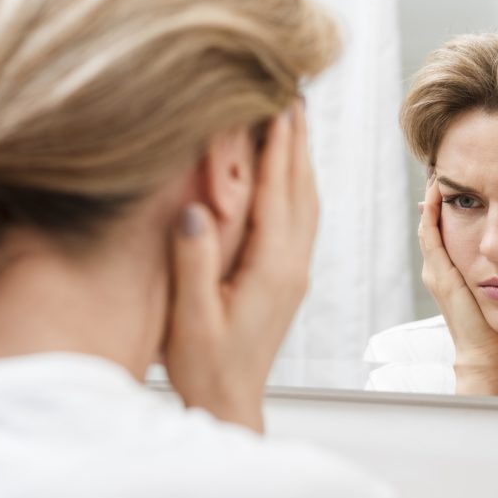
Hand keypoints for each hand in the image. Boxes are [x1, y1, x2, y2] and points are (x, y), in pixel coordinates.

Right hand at [164, 102, 316, 432]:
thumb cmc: (204, 366)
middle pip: (301, 189)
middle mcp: (291, 265)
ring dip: (301, 158)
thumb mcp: (190, 319)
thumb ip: (193, 264)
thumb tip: (195, 208)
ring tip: (295, 121)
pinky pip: (302, 219)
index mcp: (270, 268)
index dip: (278, 145)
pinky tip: (290, 175)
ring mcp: (294, 272)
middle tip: (294, 93)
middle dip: (297, 139)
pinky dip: (298, 185)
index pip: (277, 193)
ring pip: (306, 202)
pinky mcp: (288, 278)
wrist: (230, 404)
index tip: (280, 102)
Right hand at [419, 178, 497, 393]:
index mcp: (448, 272)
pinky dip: (431, 216)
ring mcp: (435, 272)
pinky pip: (432, 238)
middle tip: (440, 169)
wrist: (481, 352)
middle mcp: (437, 269)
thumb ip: (493, 272)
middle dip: (434, 197)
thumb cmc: (491, 325)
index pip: (442, 231)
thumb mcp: (490, 292)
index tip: (453, 181)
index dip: (445, 207)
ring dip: (430, 201)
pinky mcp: (440, 275)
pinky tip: (436, 197)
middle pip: (431, 224)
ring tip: (436, 176)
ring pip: (428, 227)